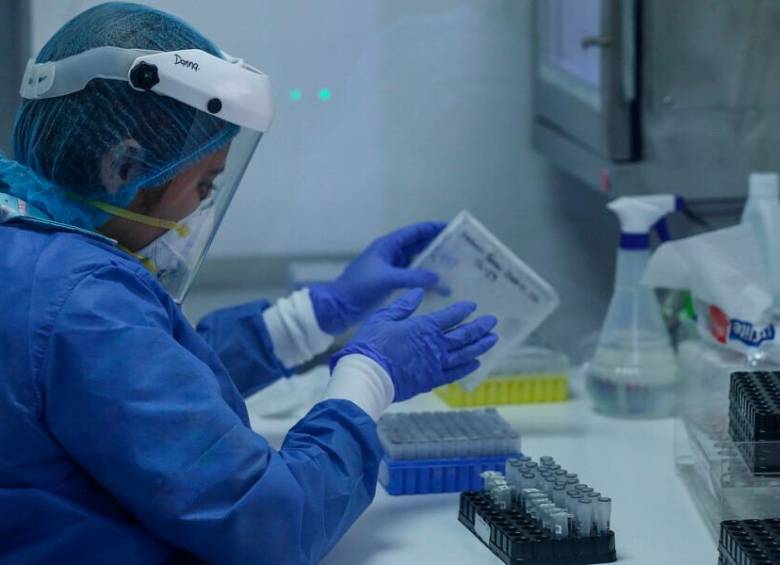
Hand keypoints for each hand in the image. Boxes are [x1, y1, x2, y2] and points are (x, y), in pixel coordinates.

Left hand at [310, 222, 445, 334]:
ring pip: (417, 263)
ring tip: (454, 271)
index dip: (435, 229)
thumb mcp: (387, 280)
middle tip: (460, 253)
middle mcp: (391, 254)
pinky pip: (413, 278)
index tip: (454, 230)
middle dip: (438, 248)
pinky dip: (425, 281)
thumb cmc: (358, 288)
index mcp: (388, 245)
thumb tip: (438, 277)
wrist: (337, 307)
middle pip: (419, 246)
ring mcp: (390, 269)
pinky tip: (439, 290)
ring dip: (433, 266)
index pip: (416, 232)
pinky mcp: (390, 284)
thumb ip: (413, 277)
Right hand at [330, 289, 497, 401]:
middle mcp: (435, 346)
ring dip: (480, 346)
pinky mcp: (431, 380)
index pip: (450, 316)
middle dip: (480, 327)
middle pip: (464, 335)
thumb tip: (418, 292)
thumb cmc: (371, 344)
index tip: (473, 306)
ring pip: (465, 354)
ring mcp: (436, 364)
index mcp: (424, 327)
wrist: (367, 376)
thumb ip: (403, 306)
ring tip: (492, 340)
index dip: (463, 310)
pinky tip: (476, 363)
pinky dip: (467, 367)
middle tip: (492, 322)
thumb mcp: (383, 318)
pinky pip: (455, 373)